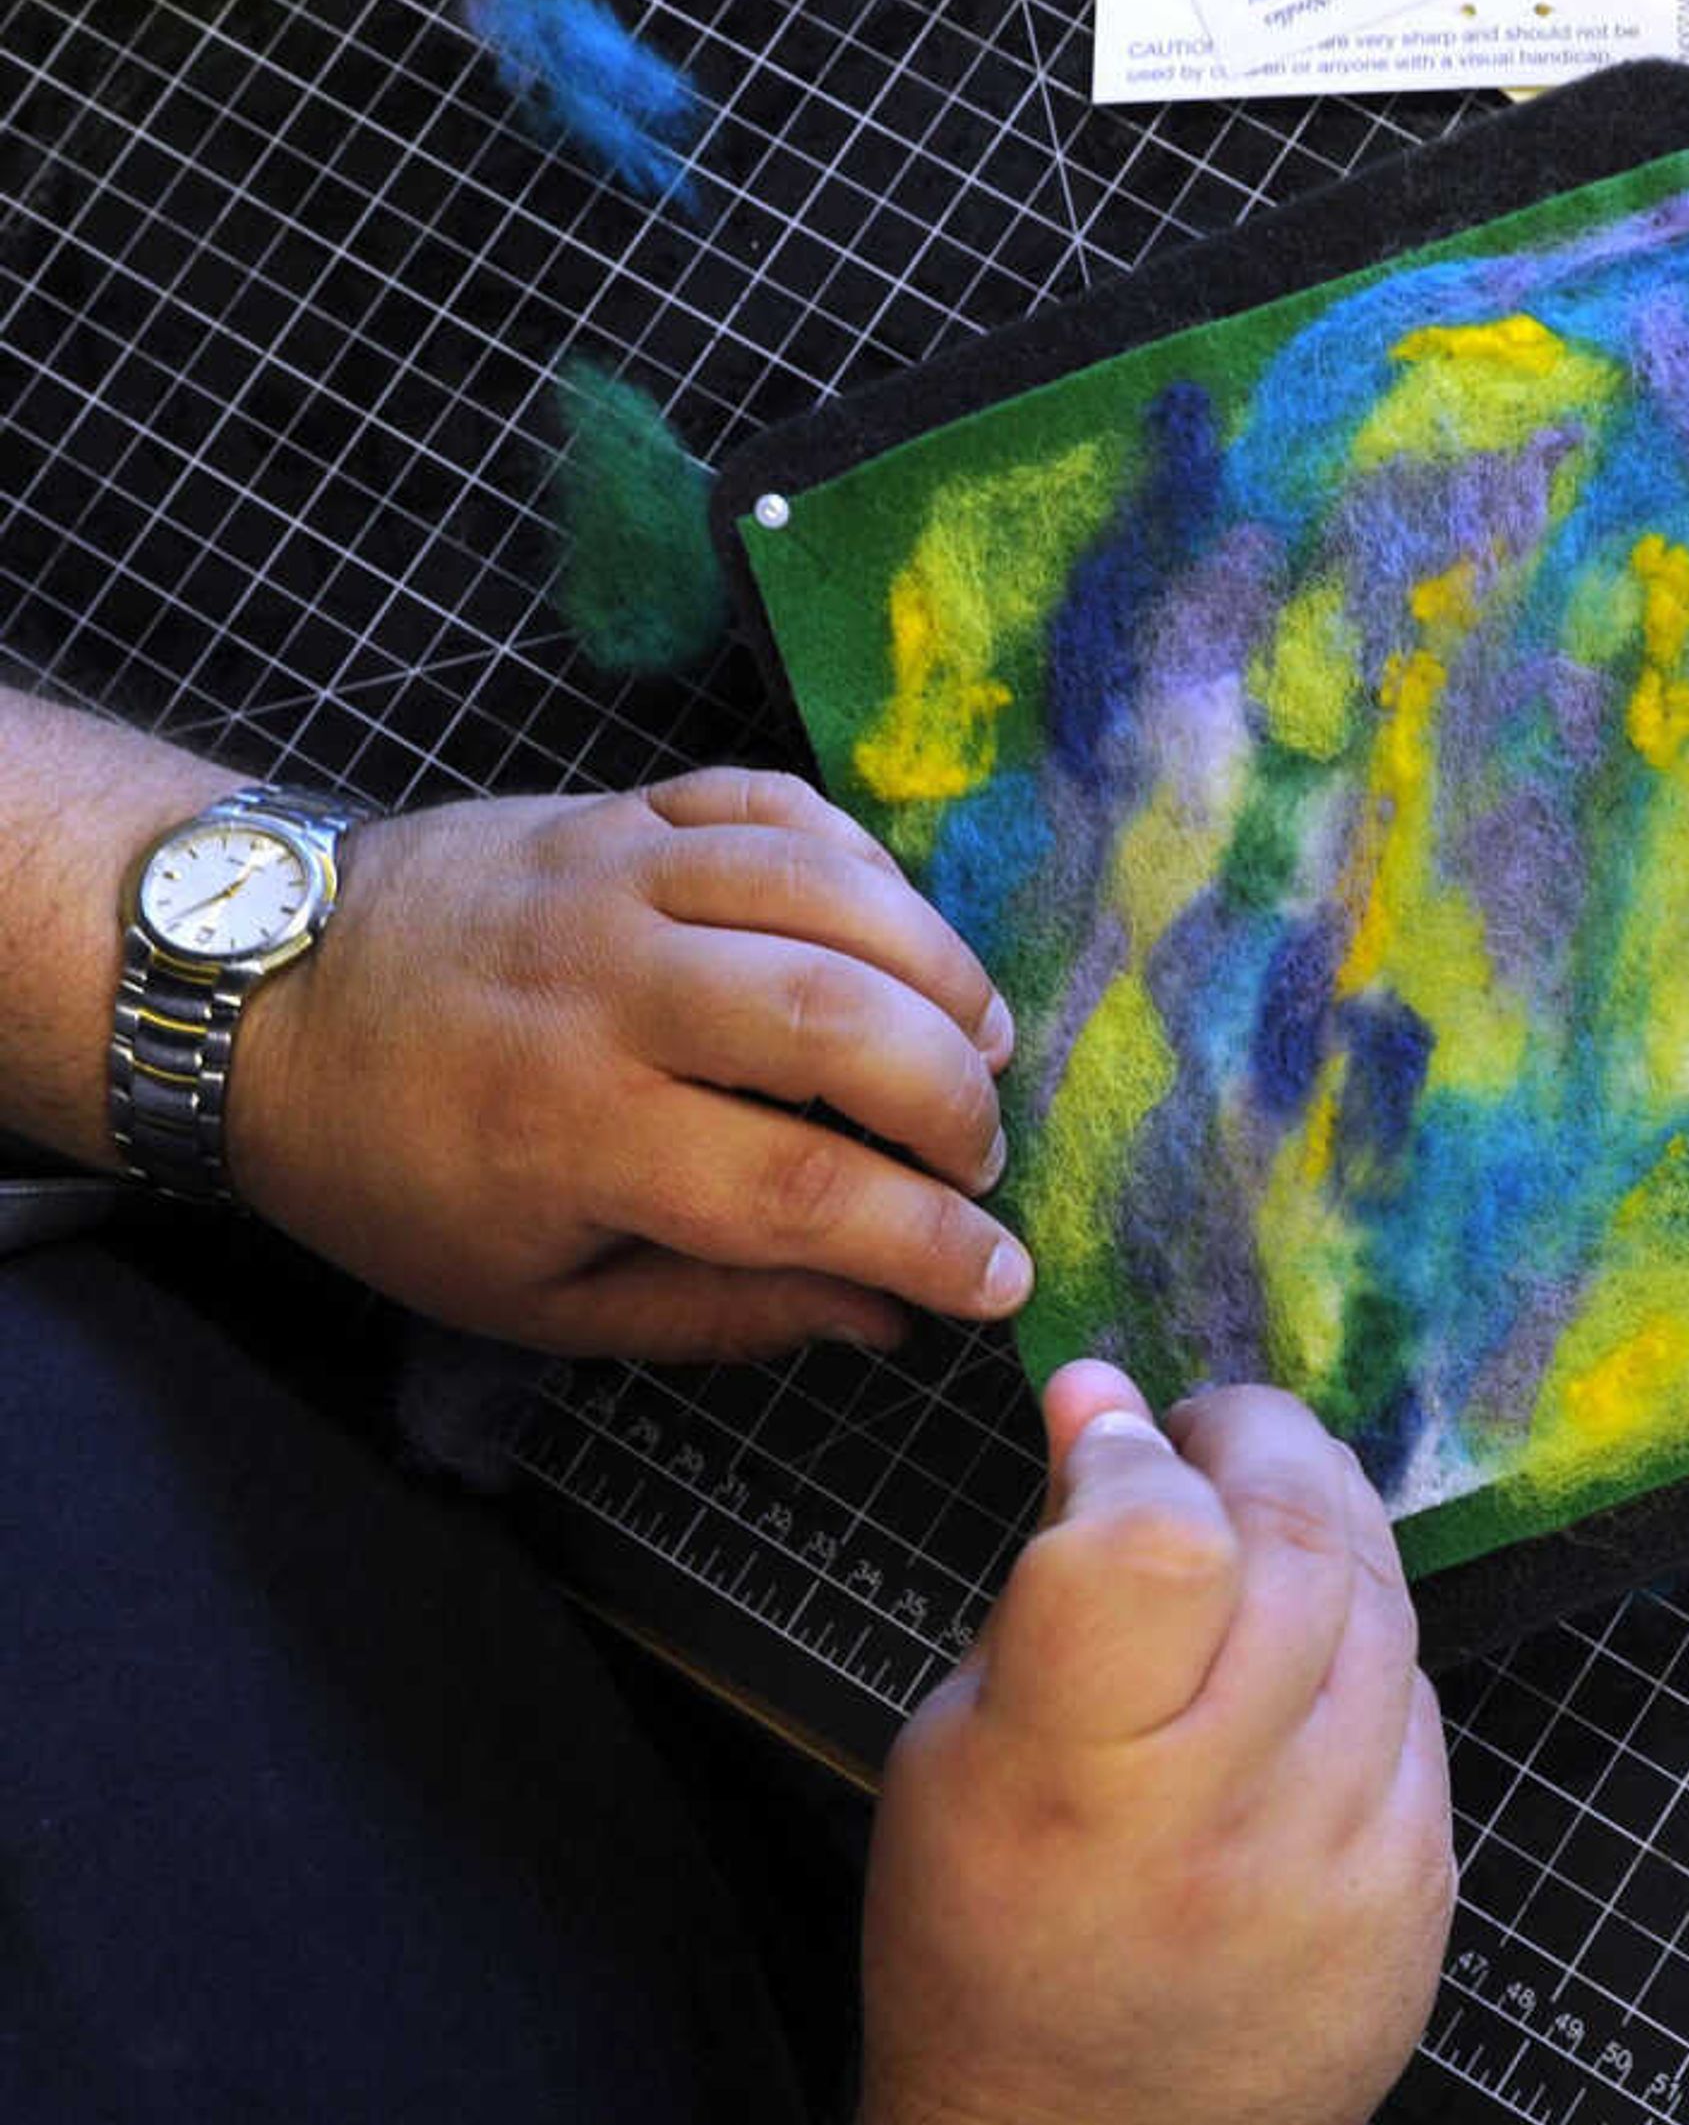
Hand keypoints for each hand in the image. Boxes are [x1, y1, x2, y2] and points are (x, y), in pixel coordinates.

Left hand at [229, 768, 1028, 1355]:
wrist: (255, 995)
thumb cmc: (401, 1175)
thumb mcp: (537, 1299)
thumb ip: (724, 1314)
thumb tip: (889, 1316)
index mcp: (572, 1132)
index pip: (800, 1186)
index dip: (930, 1239)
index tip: (996, 1275)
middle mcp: (602, 991)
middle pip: (837, 1021)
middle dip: (952, 1102)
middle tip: (977, 1156)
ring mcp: (613, 878)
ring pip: (829, 897)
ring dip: (940, 973)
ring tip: (979, 1041)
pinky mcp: (620, 810)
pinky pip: (778, 808)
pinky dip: (868, 866)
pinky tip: (896, 936)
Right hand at [860, 1364, 1456, 2124]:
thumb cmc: (989, 1954)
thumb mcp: (955, 1758)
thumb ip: (1046, 1582)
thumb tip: (1103, 1404)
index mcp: (1072, 1785)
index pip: (1157, 1545)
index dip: (1142, 1453)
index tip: (1116, 1429)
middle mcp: (1228, 1815)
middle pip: (1296, 1544)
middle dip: (1256, 1444)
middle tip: (1208, 1434)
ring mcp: (1349, 1849)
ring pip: (1378, 1599)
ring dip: (1321, 1519)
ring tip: (1255, 1518)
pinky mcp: (1427, 1877)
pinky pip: (1416, 1694)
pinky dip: (1362, 1636)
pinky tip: (1304, 1649)